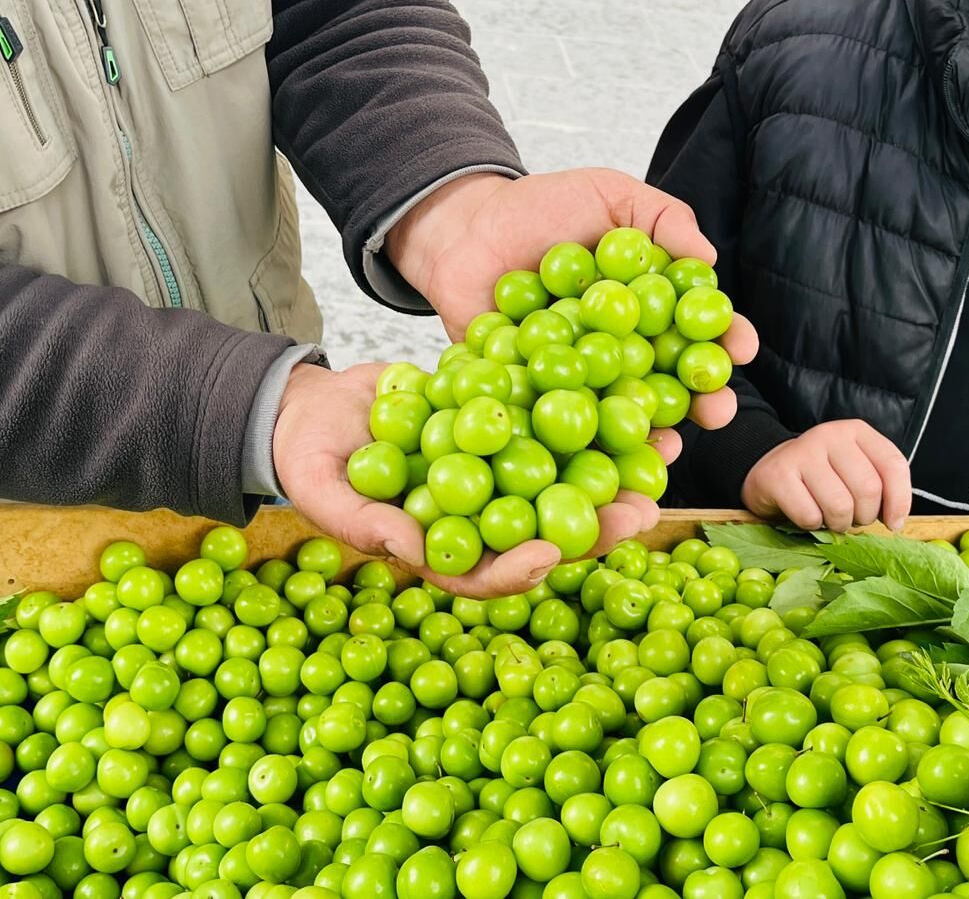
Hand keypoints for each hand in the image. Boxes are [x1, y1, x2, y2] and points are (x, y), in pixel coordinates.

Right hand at [273, 363, 660, 596]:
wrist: (314, 404)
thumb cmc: (308, 457)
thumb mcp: (321, 488)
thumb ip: (361, 523)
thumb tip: (412, 549)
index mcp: (439, 551)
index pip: (486, 575)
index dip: (520, 569)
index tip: (550, 554)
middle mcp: (480, 519)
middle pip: (544, 533)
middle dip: (594, 527)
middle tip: (638, 513)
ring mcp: (498, 475)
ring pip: (563, 481)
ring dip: (614, 473)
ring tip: (660, 454)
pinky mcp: (509, 428)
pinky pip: (556, 425)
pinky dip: (594, 412)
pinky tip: (633, 394)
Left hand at [385, 169, 758, 431]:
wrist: (462, 230)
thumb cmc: (538, 210)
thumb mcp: (608, 196)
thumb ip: (661, 219)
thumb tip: (708, 262)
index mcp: (648, 308)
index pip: (697, 328)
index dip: (723, 340)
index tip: (741, 347)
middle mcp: (621, 351)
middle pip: (672, 382)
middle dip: (701, 400)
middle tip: (718, 410)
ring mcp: (579, 381)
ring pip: (624, 417)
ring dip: (652, 438)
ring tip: (671, 448)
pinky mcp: (535, 401)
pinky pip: (562, 430)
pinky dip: (582, 449)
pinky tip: (602, 460)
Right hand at [742, 420, 910, 531]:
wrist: (769, 468)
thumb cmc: (821, 476)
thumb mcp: (854, 470)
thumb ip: (880, 486)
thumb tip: (895, 520)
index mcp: (856, 431)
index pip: (893, 465)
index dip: (899, 501)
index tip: (894, 523)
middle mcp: (830, 435)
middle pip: (868, 489)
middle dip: (864, 516)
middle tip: (852, 518)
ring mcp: (802, 453)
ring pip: (840, 506)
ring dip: (838, 524)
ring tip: (829, 517)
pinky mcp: (778, 475)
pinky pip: (809, 516)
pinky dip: (812, 525)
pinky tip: (806, 513)